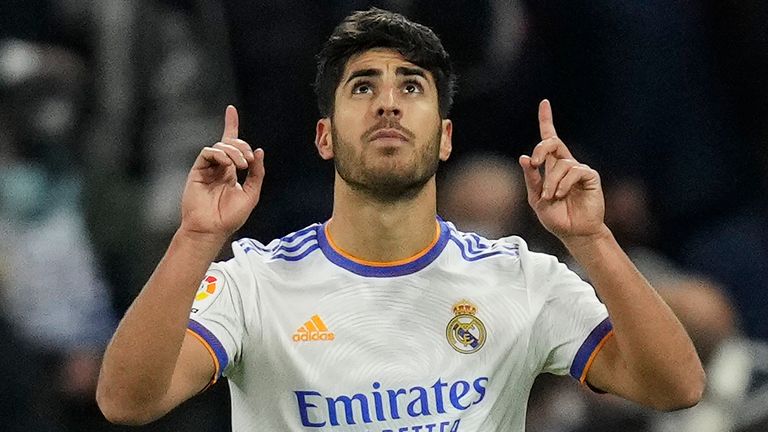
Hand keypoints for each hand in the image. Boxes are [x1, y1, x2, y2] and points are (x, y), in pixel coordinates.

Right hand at [180, 105, 264, 240]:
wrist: (211, 228)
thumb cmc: (230, 216)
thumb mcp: (251, 194)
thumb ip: (257, 173)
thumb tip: (259, 152)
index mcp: (231, 172)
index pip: (232, 145)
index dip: (231, 125)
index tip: (231, 109)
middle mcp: (219, 167)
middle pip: (230, 143)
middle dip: (241, 146)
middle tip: (248, 161)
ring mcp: (207, 168)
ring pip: (220, 146)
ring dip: (234, 151)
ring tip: (241, 165)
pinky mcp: (197, 170)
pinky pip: (208, 152)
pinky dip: (220, 154)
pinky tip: (227, 164)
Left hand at [518, 100, 605, 239]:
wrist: (574, 232)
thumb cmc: (556, 217)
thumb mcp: (536, 198)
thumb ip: (531, 179)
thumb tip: (523, 158)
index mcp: (551, 167)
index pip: (548, 139)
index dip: (546, 120)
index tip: (544, 103)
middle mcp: (565, 164)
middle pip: (552, 142)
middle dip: (541, 148)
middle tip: (534, 163)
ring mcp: (578, 169)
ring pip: (560, 164)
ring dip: (551, 182)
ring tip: (552, 198)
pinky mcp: (589, 176)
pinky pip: (574, 171)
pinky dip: (563, 184)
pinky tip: (562, 195)